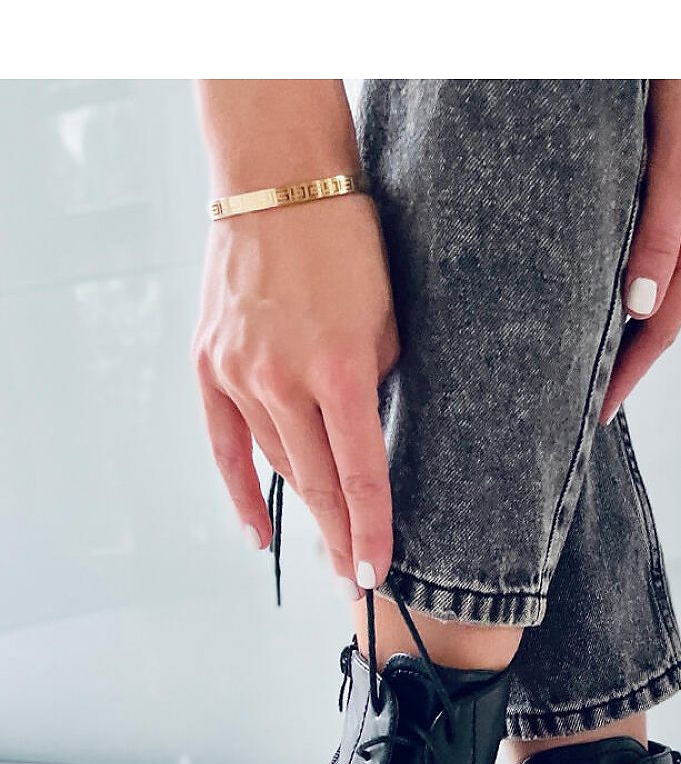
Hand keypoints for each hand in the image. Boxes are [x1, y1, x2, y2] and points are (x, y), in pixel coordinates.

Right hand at [193, 194, 398, 590]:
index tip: (377, 573)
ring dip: (305, 507)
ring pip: (278, 463)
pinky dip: (242, 492)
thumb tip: (366, 445)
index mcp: (341, 370)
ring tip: (327, 545)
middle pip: (316, 484)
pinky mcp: (208, 365)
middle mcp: (283, 380)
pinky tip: (258, 533)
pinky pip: (224, 446)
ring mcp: (238, 374)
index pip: (360, 475)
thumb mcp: (390, 321)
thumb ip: (377, 390)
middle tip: (356, 582)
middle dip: (339, 538)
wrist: (278, 182)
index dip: (371, 532)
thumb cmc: (350, 245)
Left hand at [600, 79, 680, 421]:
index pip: (663, 328)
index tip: (595, 413)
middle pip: (661, 320)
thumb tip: (641, 307)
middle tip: (583, 406)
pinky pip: (658, 259)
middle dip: (626, 366)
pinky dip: (632, 291)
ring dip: (628, 332)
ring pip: (659, 292)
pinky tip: (609, 298)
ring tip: (589, 366)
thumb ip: (660, 229)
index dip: (629, 373)